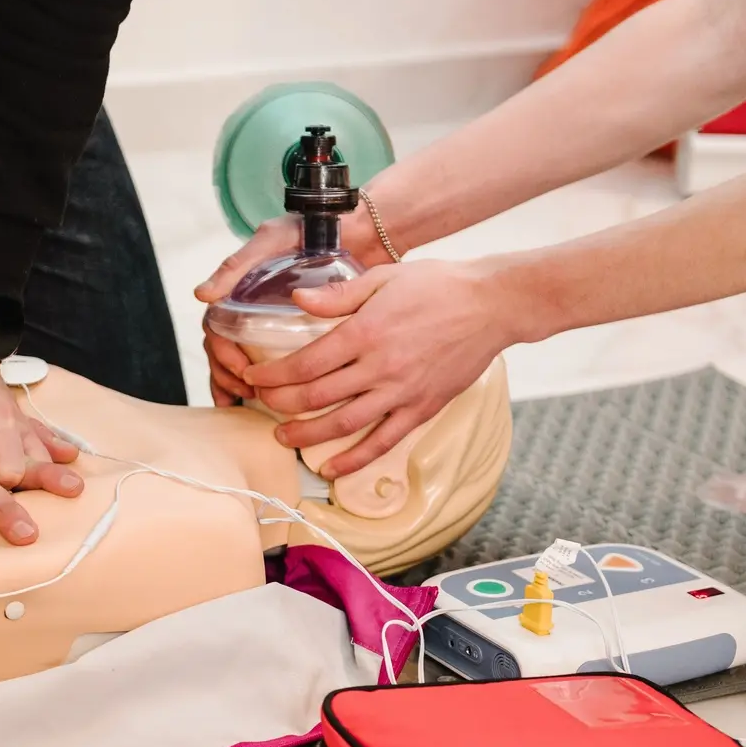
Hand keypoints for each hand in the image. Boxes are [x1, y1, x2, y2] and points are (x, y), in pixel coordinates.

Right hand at [193, 206, 389, 405]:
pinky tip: (261, 403)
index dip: (221, 353)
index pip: (216, 330)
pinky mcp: (295, 333)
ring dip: (238, 385)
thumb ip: (237, 265)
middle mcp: (250, 310)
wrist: (356, 230)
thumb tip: (201, 296)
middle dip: (228, 376)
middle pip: (223, 352)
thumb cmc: (308, 230)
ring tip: (251, 401)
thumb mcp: (270, 241)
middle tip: (247, 391)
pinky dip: (264, 385)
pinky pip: (273, 364)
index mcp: (239, 292)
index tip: (240, 370)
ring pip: (240, 362)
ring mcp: (270, 323)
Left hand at [241, 259, 531, 478]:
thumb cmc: (438, 284)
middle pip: (317, 396)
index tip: (253, 377)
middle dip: (280, 403)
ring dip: (307, 436)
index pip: (306, 362)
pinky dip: (354, 459)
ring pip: (343, 424)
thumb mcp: (384, 277)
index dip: (273, 374)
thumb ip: (338, 294)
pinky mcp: (422, 408)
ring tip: (283, 437)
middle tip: (260, 404)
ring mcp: (402, 392)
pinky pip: (382, 441)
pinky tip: (332, 469)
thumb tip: (297, 299)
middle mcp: (380, 366)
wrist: (492, 304)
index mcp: (366, 331)